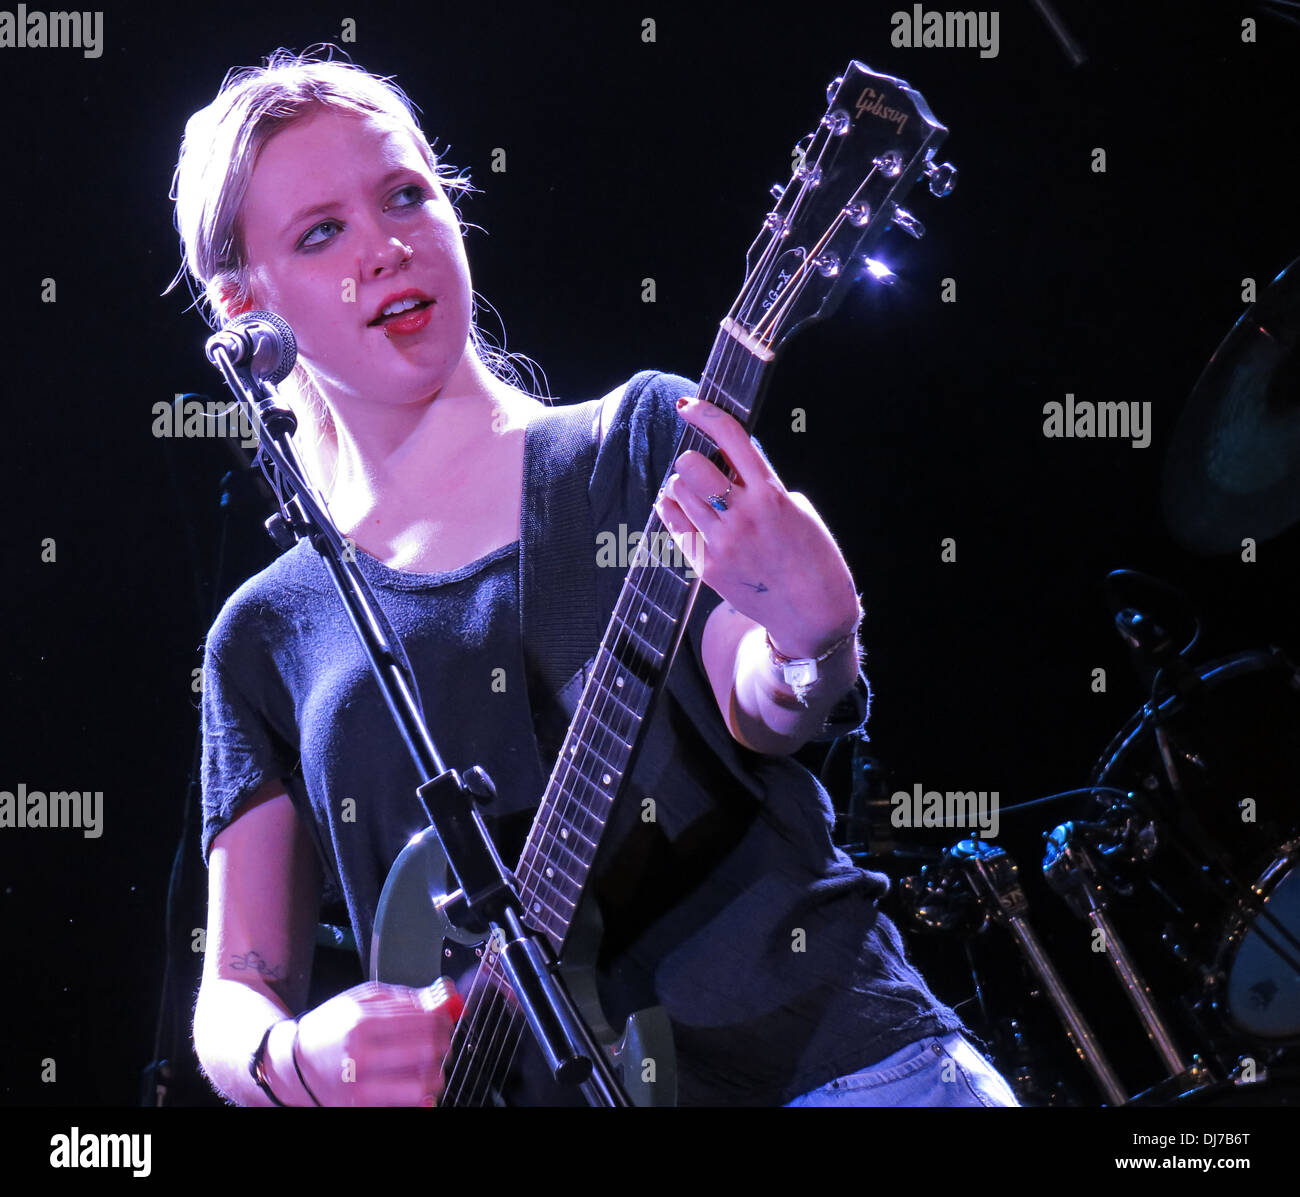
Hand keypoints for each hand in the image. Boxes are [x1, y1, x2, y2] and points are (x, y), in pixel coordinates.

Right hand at [290, 979, 460, 1105]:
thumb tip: (441, 998)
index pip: (422, 1021)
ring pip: (422, 1084)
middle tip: (443, 1039)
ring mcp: (360, 1088)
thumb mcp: (360, 1001)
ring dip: (438, 1071)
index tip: (446, 1017)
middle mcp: (360, 1057)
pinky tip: (418, 1083)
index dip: (443, 1018)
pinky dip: (421, 1094)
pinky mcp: (362, 1107)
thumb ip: (403, 997)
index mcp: (361, 1024)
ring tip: (433, 1063)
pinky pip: (407, 1104)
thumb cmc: (329, 1029)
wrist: (295, 1064)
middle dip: (444, 1042)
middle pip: (426, 1050)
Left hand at [654, 395, 860, 655]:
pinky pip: (674, 525)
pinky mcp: (707, 566)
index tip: (689, 406)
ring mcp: (722, 543)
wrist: (813, 613)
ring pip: (677, 494)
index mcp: (771, 494)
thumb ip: (761, 482)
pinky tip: (680, 507)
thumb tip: (725, 462)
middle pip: (691, 466)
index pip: (730, 437)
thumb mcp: (796, 508)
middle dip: (692, 460)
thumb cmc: (811, 555)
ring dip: (683, 486)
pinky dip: (674, 510)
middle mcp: (743, 516)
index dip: (704, 413)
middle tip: (702, 468)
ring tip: (698, 493)